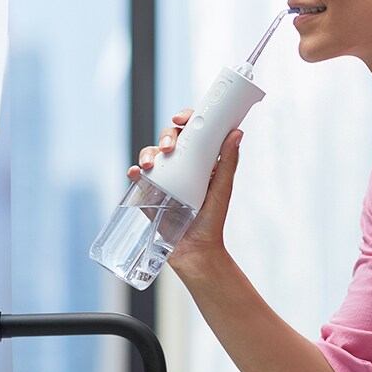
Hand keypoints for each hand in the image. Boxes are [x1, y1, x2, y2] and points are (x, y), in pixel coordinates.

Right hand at [127, 109, 243, 270]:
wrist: (195, 252)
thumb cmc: (212, 221)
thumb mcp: (221, 189)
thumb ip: (229, 162)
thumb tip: (237, 132)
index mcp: (200, 162)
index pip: (192, 133)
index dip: (186, 120)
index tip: (182, 118)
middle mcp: (181, 167)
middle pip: (170, 140)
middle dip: (166, 137)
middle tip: (169, 147)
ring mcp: (164, 180)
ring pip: (152, 155)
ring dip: (148, 153)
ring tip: (150, 164)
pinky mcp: (149, 194)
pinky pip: (139, 179)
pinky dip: (135, 172)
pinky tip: (136, 173)